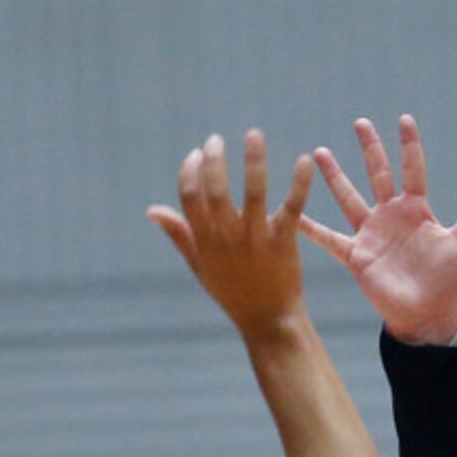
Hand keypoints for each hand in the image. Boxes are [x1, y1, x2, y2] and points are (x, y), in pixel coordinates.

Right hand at [148, 132, 315, 337]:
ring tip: (254, 134)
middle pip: (216, 192)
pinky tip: (304, 160)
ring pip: (253, 193)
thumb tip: (152, 210)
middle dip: (214, 161)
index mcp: (205, 242)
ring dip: (253, 161)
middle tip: (216, 139)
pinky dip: (299, 183)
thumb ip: (179, 235)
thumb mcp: (200, 266)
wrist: (269, 322)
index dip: (190, 172)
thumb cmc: (233, 293)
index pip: (190, 198)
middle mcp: (228, 238)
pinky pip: (291, 208)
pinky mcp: (284, 243)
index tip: (196, 154)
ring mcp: (256, 240)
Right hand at [299, 115, 456, 344]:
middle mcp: (391, 216)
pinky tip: (293, 213)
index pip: (412, 169)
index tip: (404, 119)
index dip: (409, 145)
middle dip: (370, 148)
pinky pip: (329, 238)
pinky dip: (310, 227)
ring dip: (335, 176)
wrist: (428, 314)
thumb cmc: (449, 280)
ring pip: (349, 197)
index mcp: (417, 210)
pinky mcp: (356, 254)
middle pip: (378, 174)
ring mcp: (371, 233)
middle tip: (361, 122)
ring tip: (319, 152)